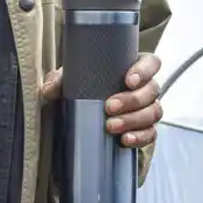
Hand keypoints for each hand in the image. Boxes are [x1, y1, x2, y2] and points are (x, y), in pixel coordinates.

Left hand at [38, 54, 164, 148]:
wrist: (85, 113)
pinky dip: (140, 137)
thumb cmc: (85, 87)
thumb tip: (49, 89)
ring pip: (153, 112)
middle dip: (132, 100)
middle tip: (109, 106)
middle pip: (152, 90)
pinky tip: (125, 139)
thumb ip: (60, 80)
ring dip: (134, 120)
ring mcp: (148, 109)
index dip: (145, 70)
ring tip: (111, 126)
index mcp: (133, 67)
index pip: (151, 63)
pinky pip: (151, 133)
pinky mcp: (145, 129)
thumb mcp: (71, 80)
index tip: (128, 80)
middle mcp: (145, 87)